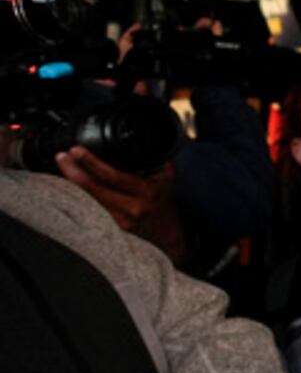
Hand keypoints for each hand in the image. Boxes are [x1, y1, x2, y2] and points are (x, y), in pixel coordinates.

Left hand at [57, 147, 188, 262]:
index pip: (113, 176)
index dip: (92, 162)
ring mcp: (119, 220)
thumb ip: (153, 158)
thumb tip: (137, 139)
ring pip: (87, 198)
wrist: (168, 233)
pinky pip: (89, 207)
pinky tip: (70, 184)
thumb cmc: (165, 202)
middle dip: (73, 169)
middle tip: (62, 156)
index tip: (77, 150)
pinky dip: (78, 194)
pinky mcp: (110, 228)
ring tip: (63, 166)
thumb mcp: (166, 177)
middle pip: (93, 188)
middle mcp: (131, 207)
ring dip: (71, 181)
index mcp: (146, 192)